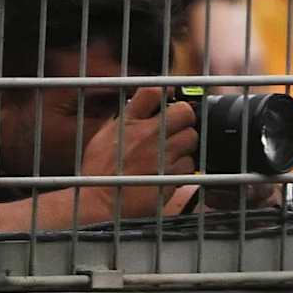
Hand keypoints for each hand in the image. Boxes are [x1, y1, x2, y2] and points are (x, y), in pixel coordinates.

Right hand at [78, 87, 201, 218]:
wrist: (101, 202)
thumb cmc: (100, 172)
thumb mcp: (105, 136)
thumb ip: (125, 119)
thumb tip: (142, 105)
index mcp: (127, 121)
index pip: (153, 91)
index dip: (167, 91)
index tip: (171, 97)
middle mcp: (146, 134)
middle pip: (184, 112)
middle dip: (185, 119)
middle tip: (178, 128)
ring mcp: (161, 154)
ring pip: (192, 138)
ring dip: (186, 144)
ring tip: (172, 152)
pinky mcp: (171, 174)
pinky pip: (189, 164)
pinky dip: (183, 167)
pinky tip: (169, 171)